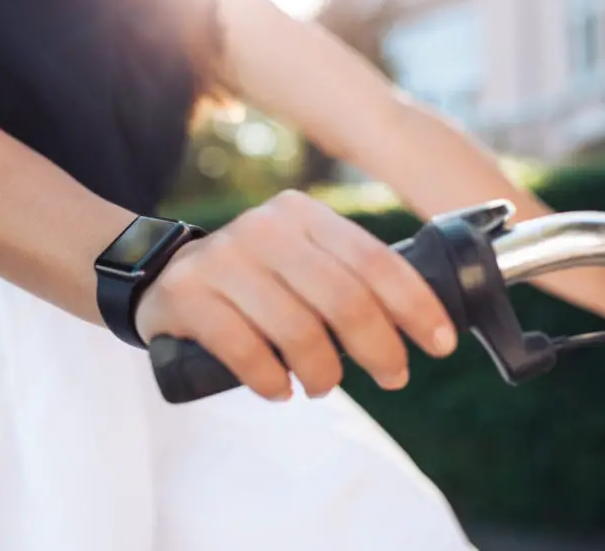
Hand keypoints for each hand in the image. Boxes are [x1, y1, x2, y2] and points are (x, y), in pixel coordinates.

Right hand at [134, 190, 458, 400]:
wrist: (163, 277)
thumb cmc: (254, 279)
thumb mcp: (301, 260)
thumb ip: (347, 277)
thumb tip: (421, 322)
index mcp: (303, 214)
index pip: (374, 260)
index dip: (414, 305)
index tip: (440, 343)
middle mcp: (264, 229)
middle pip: (344, 299)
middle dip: (380, 348)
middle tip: (393, 377)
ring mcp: (223, 260)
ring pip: (298, 331)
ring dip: (323, 372)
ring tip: (323, 385)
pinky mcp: (188, 295)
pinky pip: (245, 351)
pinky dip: (271, 381)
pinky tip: (279, 389)